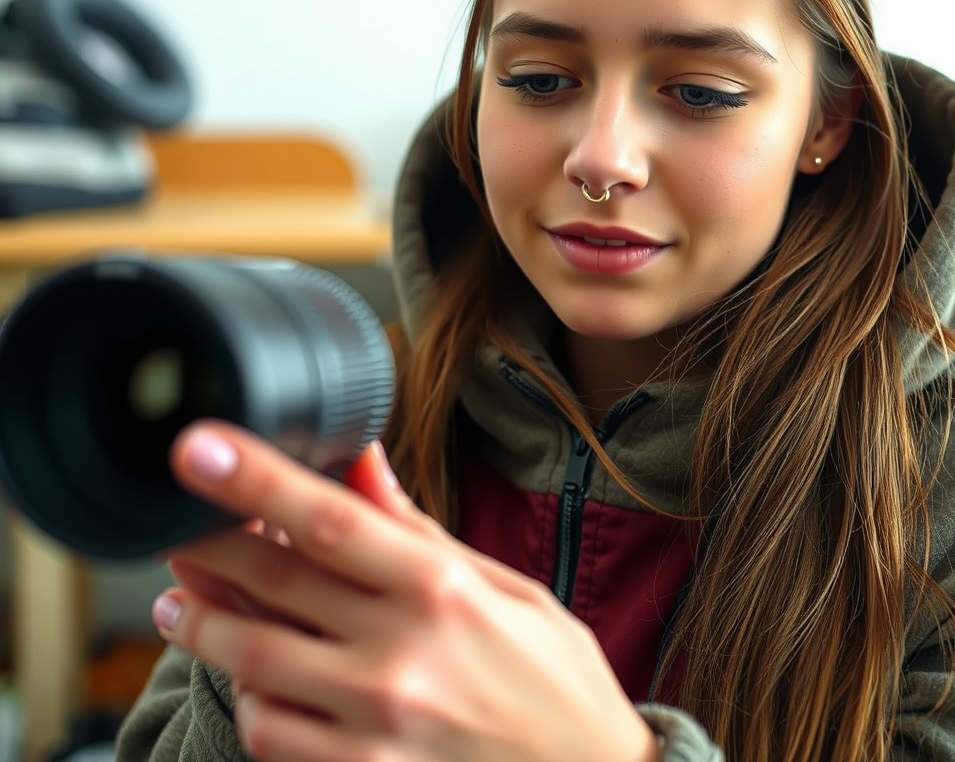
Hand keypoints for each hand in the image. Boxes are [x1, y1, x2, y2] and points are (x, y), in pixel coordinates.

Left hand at [152, 420, 659, 761]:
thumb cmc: (553, 679)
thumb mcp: (505, 588)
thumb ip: (419, 531)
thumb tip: (362, 463)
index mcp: (443, 589)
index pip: (329, 521)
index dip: (254, 480)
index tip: (199, 448)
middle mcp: (403, 655)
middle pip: (272, 586)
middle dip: (204, 546)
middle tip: (173, 524)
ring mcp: (377, 727)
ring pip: (253, 665)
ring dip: (204, 627)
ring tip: (181, 603)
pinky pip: (271, 737)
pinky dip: (250, 698)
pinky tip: (250, 676)